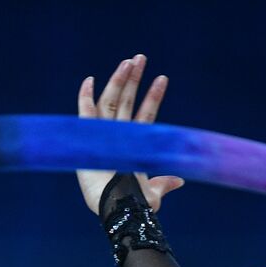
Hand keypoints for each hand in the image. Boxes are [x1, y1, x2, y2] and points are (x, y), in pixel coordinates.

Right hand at [75, 54, 185, 215]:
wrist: (117, 209)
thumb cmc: (133, 203)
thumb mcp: (153, 193)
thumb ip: (163, 182)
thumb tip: (180, 180)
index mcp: (133, 145)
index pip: (145, 114)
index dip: (153, 97)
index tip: (162, 79)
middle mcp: (117, 137)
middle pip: (126, 101)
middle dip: (134, 80)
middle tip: (141, 58)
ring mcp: (102, 136)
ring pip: (111, 102)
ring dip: (119, 81)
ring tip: (129, 61)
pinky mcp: (88, 140)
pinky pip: (85, 114)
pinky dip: (85, 98)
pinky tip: (90, 80)